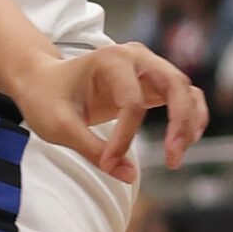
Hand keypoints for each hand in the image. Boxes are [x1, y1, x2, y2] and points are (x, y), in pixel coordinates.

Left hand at [11, 42, 208, 182]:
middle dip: (179, 122)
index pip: (131, 103)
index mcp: (109, 59)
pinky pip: (184, 96)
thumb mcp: (58, 125)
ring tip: (177, 155)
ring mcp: (145, 68)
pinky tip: (185, 141)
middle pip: (174, 84)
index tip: (107, 164)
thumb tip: (129, 174)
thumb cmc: (46, 98)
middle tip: (172, 159)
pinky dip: (192, 116)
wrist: (40, 81)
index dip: (123, 139)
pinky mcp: (150, 84)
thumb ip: (92, 149)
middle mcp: (133, 57)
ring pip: (185, 89)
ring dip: (190, 121)